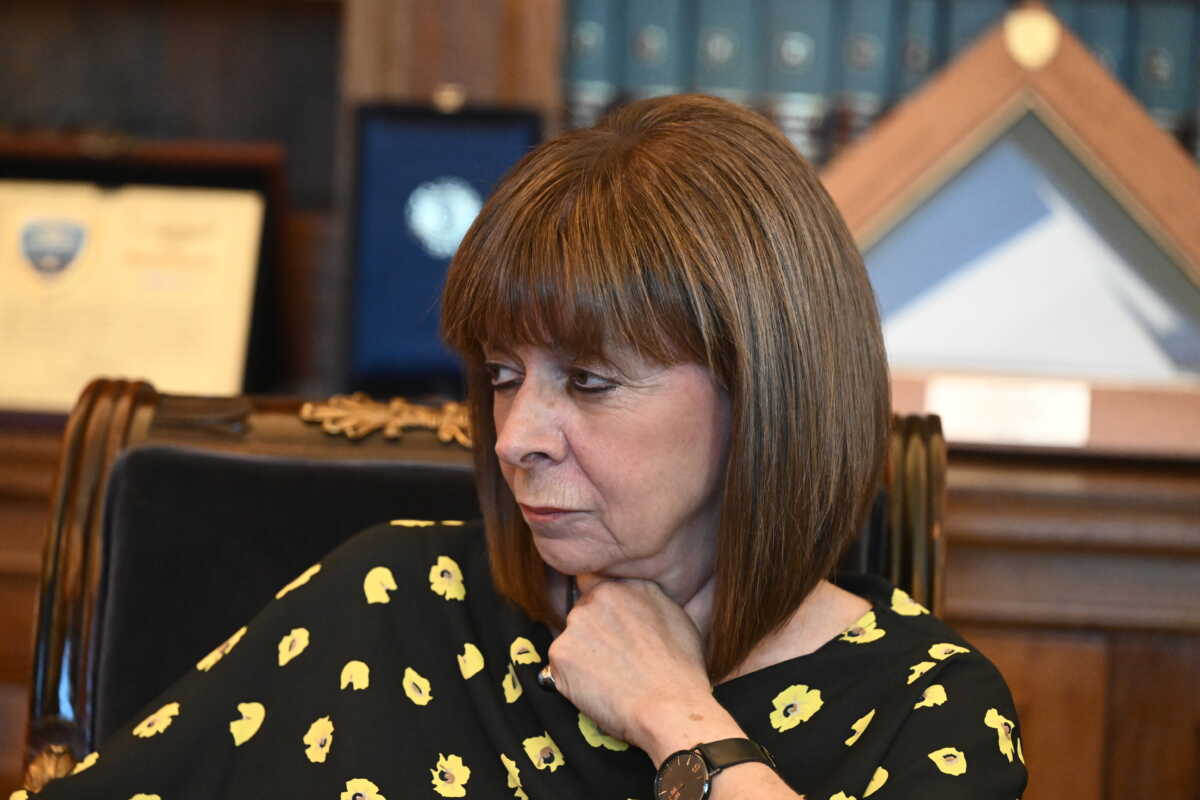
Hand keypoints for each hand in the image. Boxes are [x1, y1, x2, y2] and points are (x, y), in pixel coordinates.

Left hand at [546, 577, 741, 763]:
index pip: (596, 581)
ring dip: (581, 655)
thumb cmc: (681, 671)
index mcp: (627, 584)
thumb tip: (648, 601)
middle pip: (582, 611)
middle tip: (613, 660)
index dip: (600, 605)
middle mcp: (599, 596)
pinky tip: (598, 690)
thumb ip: (650, 601)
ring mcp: (577, 623)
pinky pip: (559, 665)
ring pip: (571, 638)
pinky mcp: (560, 652)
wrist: (670, 708)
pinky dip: (571, 679)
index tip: (606, 624)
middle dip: (591, 632)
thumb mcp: (678, 618)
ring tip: (610, 678)